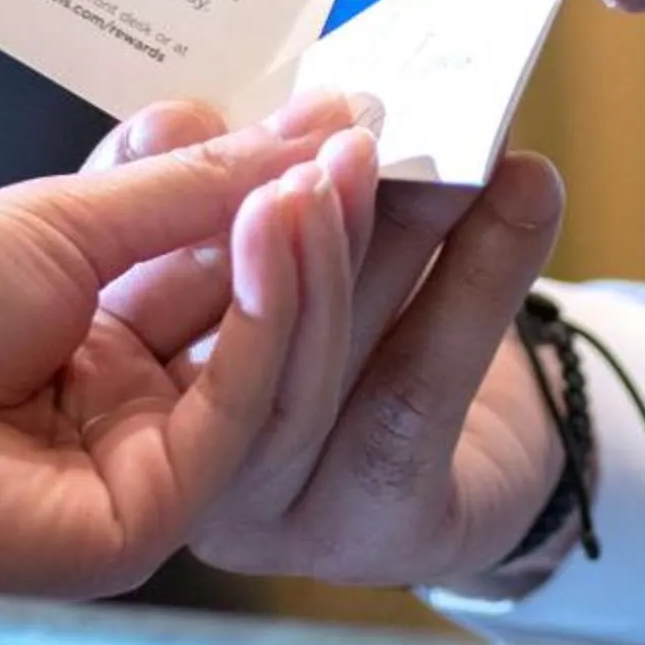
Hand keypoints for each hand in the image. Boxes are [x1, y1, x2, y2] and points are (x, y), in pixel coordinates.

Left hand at [0, 97, 376, 613]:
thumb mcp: (62, 220)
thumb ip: (195, 190)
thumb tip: (320, 125)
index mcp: (111, 341)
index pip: (238, 269)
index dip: (298, 199)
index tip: (359, 123)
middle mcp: (139, 412)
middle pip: (270, 324)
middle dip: (324, 229)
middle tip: (375, 138)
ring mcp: (147, 473)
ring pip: (273, 374)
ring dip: (311, 263)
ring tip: (336, 167)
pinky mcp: (145, 524)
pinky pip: (236, 420)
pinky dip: (273, 324)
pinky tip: (283, 231)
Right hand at [86, 106, 570, 591]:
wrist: (481, 450)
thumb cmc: (369, 319)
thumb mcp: (295, 234)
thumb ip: (244, 181)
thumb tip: (196, 112)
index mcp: (120, 385)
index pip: (125, 277)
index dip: (168, 189)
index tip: (208, 112)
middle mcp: (178, 466)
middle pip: (229, 327)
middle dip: (298, 220)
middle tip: (351, 133)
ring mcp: (273, 516)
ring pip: (321, 364)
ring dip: (387, 242)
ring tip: (444, 157)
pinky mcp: (377, 533)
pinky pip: (419, 397)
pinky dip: (479, 283)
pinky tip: (525, 199)